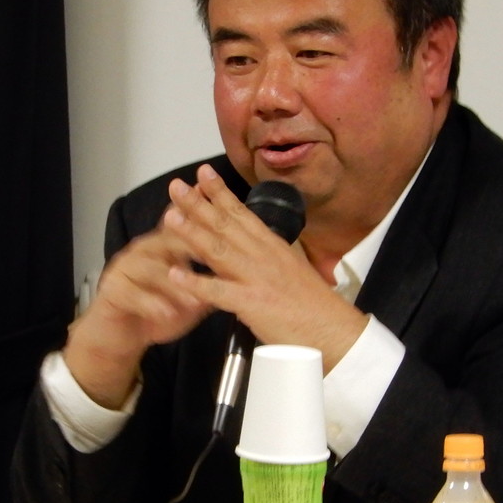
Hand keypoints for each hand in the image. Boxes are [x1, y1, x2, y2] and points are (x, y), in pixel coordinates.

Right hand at [64, 220, 208, 408]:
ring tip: (193, 299)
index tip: (226, 215)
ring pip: (151, 269)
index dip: (203, 219)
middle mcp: (146, 249)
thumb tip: (245, 275)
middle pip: (168, 240)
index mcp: (167, 245)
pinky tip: (166, 314)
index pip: (186, 226)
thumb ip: (215, 281)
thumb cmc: (160, 309)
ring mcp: (126, 267)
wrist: (121, 333)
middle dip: (189, 244)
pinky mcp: (112, 289)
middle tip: (212, 257)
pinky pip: (132, 294)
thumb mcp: (192, 294)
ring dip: (173, 284)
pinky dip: (151, 304)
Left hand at [164, 164, 368, 372]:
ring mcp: (256, 277)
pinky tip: (176, 275)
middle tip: (177, 185)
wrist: (332, 328)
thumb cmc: (312, 303)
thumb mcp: (290, 266)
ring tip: (170, 216)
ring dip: (192, 232)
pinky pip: (218, 291)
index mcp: (272, 245)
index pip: (241, 213)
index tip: (204, 173)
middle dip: (198, 203)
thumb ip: (268, 253)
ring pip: (219, 249)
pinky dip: (196, 282)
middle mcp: (263, 255)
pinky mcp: (252, 303)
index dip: (220, 191)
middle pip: (225, 224)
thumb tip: (252, 241)